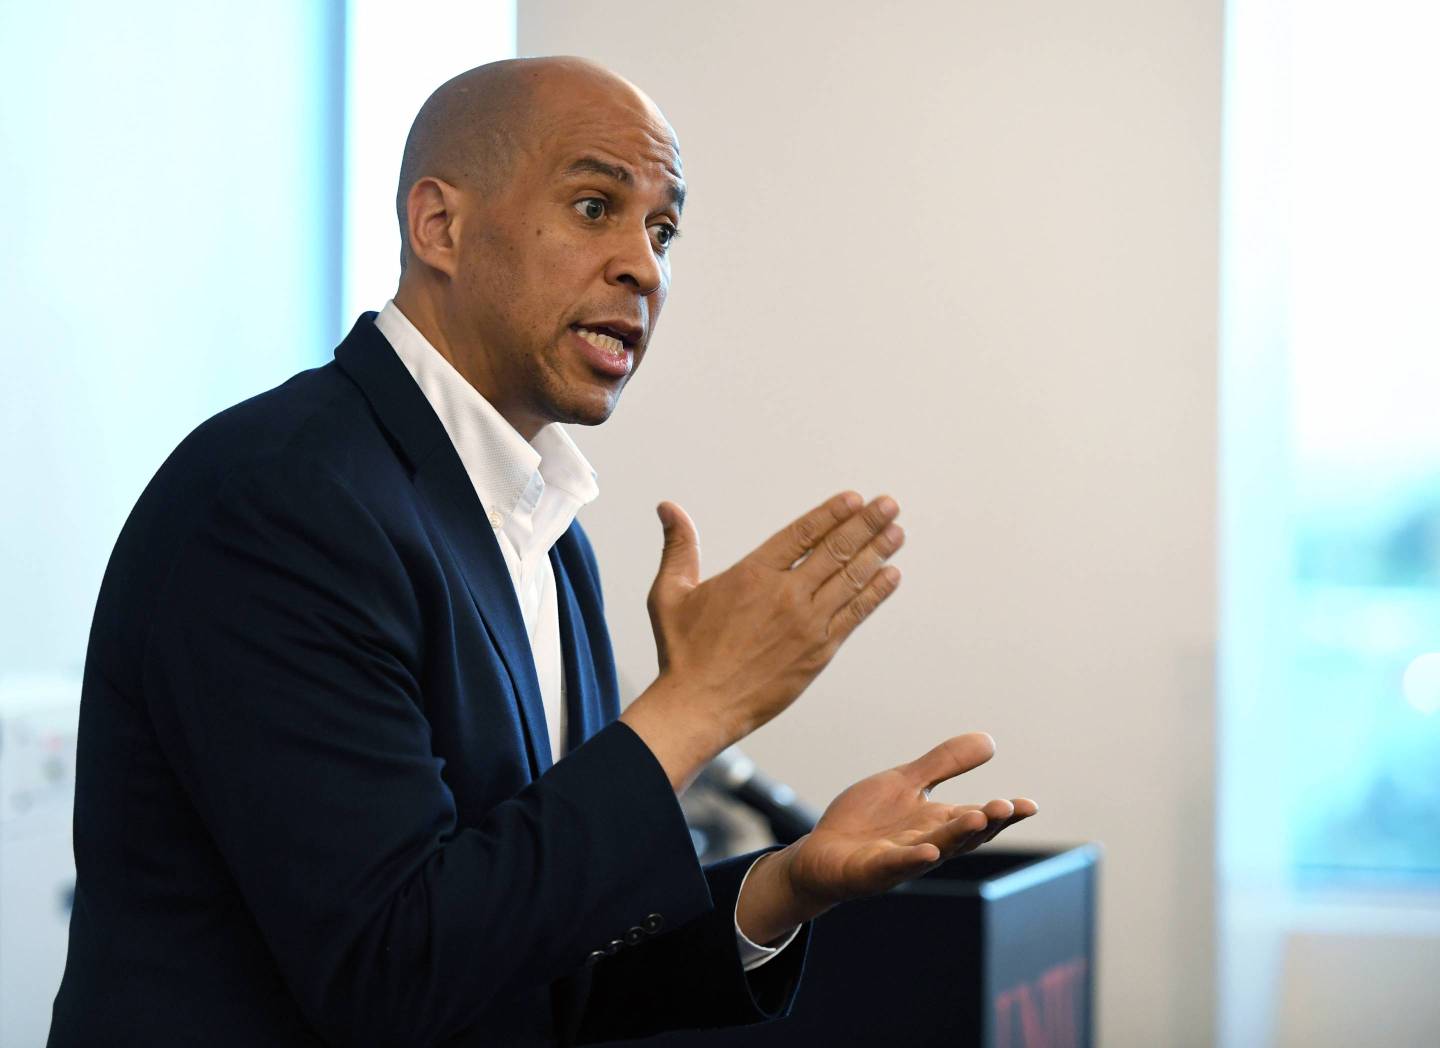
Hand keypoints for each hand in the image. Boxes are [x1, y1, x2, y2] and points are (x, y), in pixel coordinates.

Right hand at [621, 492, 904, 788]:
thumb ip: (679, 546)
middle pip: (836, 550)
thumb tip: (669, 507)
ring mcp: (807, 624)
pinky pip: (854, 614)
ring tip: (897, 532)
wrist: (699, 706)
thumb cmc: (683, 652)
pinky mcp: (819, 652)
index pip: (803, 533)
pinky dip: (875, 593)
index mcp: (753, 574)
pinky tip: (891, 576)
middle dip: (867, 525)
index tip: (854, 500)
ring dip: (877, 553)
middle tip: (889, 506)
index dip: (832, 513)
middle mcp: (786, 595)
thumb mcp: (670, 593)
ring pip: (851, 579)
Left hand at [736, 734, 1036, 943]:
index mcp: (938, 823)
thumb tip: (990, 740)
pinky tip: (926, 851)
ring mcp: (900, 859)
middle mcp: (927, 844)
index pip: (979, 818)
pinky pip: (893, 865)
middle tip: (1007, 806)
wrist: (822, 853)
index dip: (1004, 814)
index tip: (1029, 805)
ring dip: (956, 836)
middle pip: (963, 834)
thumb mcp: (907, 783)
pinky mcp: (871, 870)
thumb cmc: (868, 821)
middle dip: (986, 821)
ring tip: (978, 816)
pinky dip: (910, 859)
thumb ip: (944, 764)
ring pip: (935, 848)